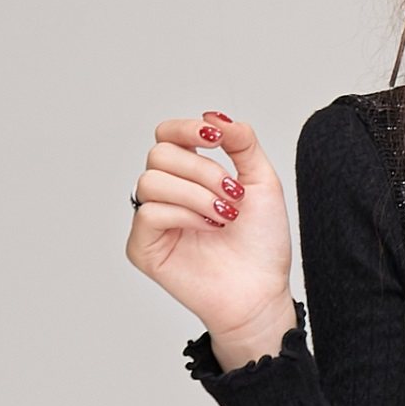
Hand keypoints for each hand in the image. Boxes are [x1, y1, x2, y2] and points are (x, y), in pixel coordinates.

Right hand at [126, 109, 294, 366]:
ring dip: (196, 194)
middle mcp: (166, 193)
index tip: (215, 137)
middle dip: (202, 169)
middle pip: (159, 154)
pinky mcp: (142, 248)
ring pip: (151, 181)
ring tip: (224, 215)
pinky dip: (184, 215)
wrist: (262, 290)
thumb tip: (215, 115)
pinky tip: (210, 228)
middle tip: (233, 195)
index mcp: (188, 174)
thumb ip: (242, 143)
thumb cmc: (261, 244)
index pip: (167, 134)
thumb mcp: (262, 180)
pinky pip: (149, 212)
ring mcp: (151, 221)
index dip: (185, 128)